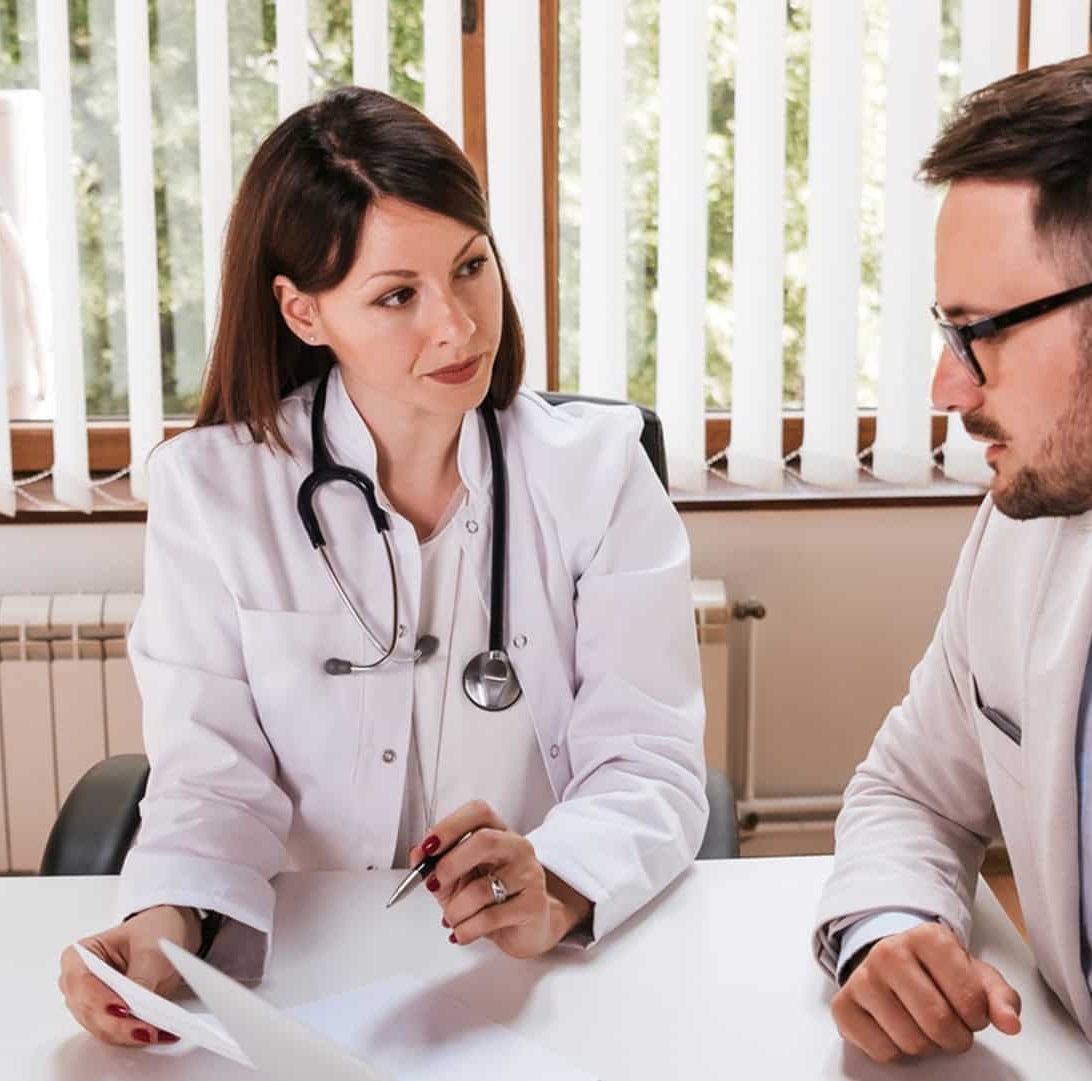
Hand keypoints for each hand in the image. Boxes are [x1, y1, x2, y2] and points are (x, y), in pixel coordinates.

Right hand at [58, 904, 200, 1045]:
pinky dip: (135, 1036)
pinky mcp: (107, 1018)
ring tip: (156, 1032)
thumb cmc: (152, 932)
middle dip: (118, 1023)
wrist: (168, 936)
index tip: (123, 1008)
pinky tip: (155, 1033)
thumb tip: (137, 1008)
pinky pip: (116, 1034)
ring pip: (102, 1028)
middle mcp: (78, 984)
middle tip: (146, 1028)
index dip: (100, 999)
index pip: (81, 983)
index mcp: (78, 957)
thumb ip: (141, 978)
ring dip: (128, 1034)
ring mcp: (91, 1004)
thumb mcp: (150, 950)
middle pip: (90, 1012)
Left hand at [408, 800, 591, 958]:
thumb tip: (416, 853)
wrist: (527, 929)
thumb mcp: (457, 880)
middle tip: (436, 884)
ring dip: (455, 910)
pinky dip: (467, 929)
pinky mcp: (533, 905)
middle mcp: (517, 847)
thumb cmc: (492, 899)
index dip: (450, 826)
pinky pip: (490, 917)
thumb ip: (435, 865)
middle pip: (484, 840)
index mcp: (498, 832)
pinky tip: (464, 932)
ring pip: (483, 888)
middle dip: (450, 865)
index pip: (478, 812)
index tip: (428, 846)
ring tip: (452, 918)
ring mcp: (528, 874)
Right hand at [831, 922, 1021, 1062]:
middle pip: (938, 1023)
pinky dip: (896, 1050)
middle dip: (954, 1037)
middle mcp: (889, 951)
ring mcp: (862, 977)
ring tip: (922, 1023)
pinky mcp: (843, 1005)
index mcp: (927, 937)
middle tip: (950, 1026)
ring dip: (926, 1044)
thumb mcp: (976, 975)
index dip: (977, 1017)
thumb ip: (1000, 998)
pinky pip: (882, 1051)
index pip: (970, 999)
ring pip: (911, 1041)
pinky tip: (896, 1026)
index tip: (970, 1010)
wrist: (890, 961)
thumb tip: (1009, 1022)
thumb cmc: (936, 971)